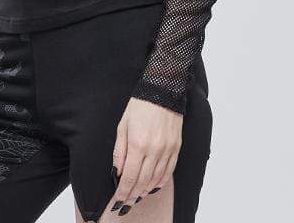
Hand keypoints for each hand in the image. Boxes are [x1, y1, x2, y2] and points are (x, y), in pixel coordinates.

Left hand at [110, 96, 182, 212]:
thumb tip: (116, 171)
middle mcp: (154, 150)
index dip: (122, 192)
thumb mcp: (123, 124)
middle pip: (142, 182)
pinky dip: (160, 182)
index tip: (117, 200)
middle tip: (125, 203)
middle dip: (132, 195)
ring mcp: (167, 150)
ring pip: (156, 179)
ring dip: (145, 190)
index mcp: (138, 144)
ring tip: (136, 196)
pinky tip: (153, 186)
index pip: (129, 177)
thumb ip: (119, 150)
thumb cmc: (140, 104)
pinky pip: (169, 171)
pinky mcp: (176, 147)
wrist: (163, 90)